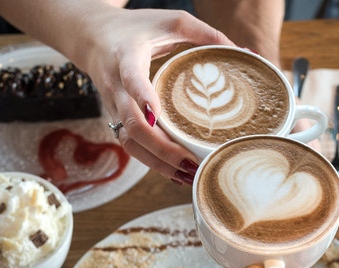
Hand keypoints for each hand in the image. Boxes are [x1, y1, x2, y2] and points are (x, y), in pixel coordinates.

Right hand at [72, 7, 233, 182]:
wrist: (93, 36)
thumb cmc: (137, 27)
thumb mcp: (171, 21)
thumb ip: (205, 34)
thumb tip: (245, 51)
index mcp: (126, 57)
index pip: (131, 78)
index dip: (143, 97)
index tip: (157, 115)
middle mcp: (116, 86)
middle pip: (133, 124)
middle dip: (161, 148)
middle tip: (190, 161)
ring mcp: (113, 106)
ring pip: (130, 142)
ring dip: (158, 162)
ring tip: (188, 174)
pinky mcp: (116, 118)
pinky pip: (131, 145)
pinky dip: (152, 162)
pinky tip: (176, 173)